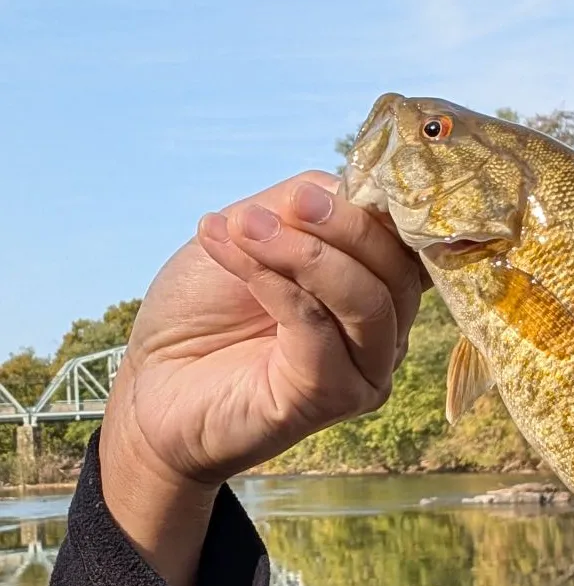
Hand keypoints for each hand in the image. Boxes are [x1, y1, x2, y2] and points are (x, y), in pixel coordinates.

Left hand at [99, 171, 424, 585]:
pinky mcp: (330, 399)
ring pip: (368, 302)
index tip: (315, 186)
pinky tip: (238, 262)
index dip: (376, 209)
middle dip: (343, 226)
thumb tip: (345, 187)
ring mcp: (364, 372)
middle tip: (291, 203)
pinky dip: (279, 287)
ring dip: (307, 255)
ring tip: (245, 228)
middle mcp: (386, 333)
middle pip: (397, 271)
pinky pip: (320, 332)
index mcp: (379, 289)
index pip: (408, 244)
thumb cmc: (204, 308)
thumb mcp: (254, 230)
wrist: (154, 382)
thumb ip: (304, 206)